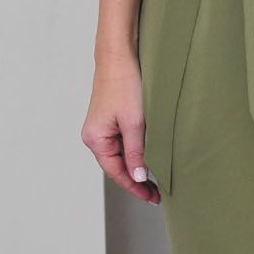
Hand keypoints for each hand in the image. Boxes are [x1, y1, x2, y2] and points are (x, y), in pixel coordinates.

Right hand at [80, 51, 160, 203]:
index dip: (135, 187)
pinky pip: (123, 141)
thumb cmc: (125, 84)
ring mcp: (102, 127)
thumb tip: (137, 177)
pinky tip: (150, 154)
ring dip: (138, 164)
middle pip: (118, 165)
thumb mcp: (134, 123)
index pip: (116, 172)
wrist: (120, 55)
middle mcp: (95, 135)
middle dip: (137, 178)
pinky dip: (136, 150)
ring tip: (157, 176)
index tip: (152, 197)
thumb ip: (136, 153)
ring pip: (122, 154)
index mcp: (95, 139)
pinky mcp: (111, 118)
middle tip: (158, 191)